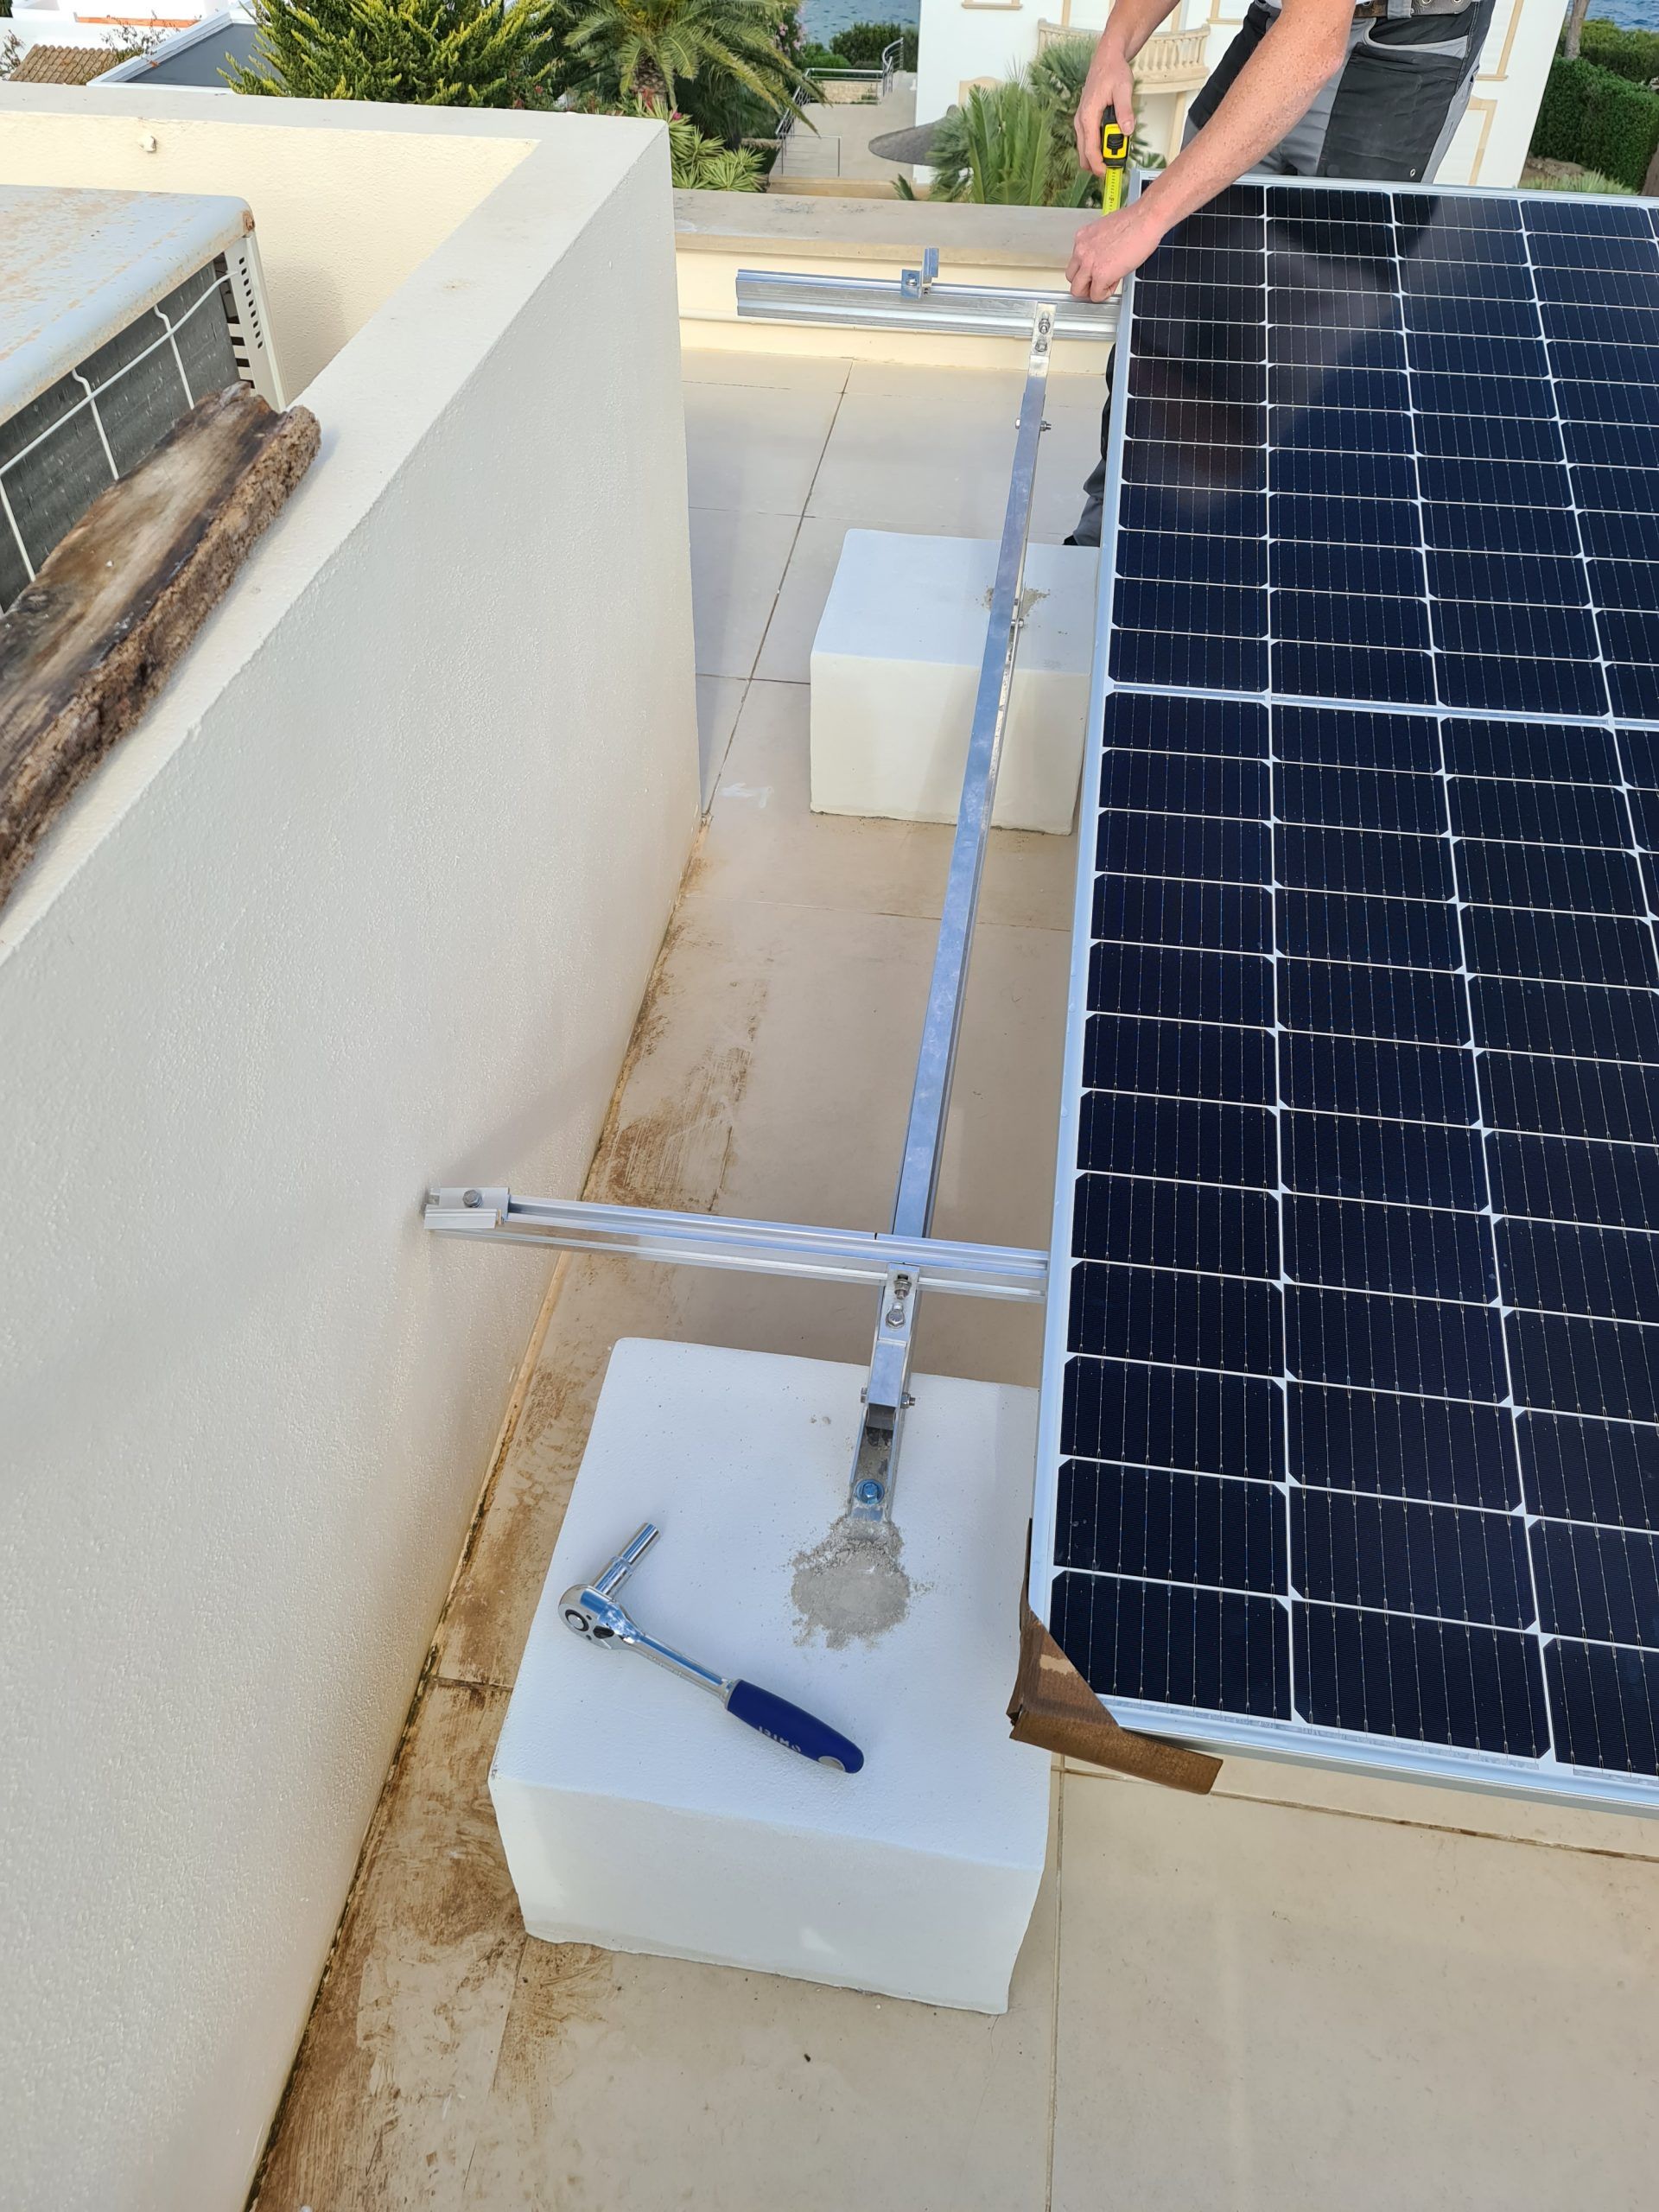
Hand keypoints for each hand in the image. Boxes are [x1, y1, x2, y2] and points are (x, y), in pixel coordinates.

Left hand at [1067, 205, 1159, 300]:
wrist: (1145, 219)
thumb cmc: (1134, 222)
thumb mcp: (1106, 231)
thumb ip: (1098, 246)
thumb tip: (1101, 257)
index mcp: (1082, 238)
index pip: (1074, 263)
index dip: (1087, 270)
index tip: (1097, 271)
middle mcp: (1081, 250)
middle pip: (1071, 278)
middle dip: (1085, 284)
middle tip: (1098, 283)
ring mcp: (1089, 263)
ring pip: (1078, 290)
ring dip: (1092, 291)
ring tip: (1106, 284)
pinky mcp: (1100, 275)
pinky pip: (1096, 295)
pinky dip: (1105, 294)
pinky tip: (1116, 282)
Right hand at [1074, 42, 1135, 175]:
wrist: (1106, 59)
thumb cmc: (1113, 71)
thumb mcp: (1123, 89)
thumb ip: (1125, 111)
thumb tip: (1127, 130)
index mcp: (1088, 115)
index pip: (1089, 149)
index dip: (1098, 165)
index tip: (1106, 174)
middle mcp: (1081, 121)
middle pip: (1084, 153)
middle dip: (1098, 163)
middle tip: (1115, 166)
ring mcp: (1082, 122)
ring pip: (1086, 148)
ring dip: (1099, 154)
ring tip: (1117, 152)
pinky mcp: (1085, 121)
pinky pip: (1089, 140)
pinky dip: (1099, 146)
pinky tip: (1112, 143)